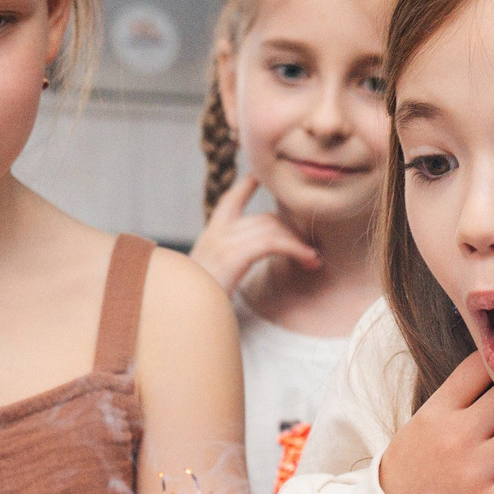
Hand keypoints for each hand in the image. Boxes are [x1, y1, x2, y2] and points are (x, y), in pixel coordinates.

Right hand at [189, 173, 319, 293]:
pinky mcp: (233, 255)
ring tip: (313, 259)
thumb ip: (228, 263)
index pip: (232, 199)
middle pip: (265, 218)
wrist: (180, 316)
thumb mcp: (211, 277)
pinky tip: (307, 259)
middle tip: (311, 250)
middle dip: (292, 232)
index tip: (263, 177)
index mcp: (211, 235)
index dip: (249, 185)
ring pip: (272, 228)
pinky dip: (294, 249)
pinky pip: (272, 242)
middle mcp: (216, 233)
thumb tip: (245, 263)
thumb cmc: (200, 304)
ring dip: (298, 243)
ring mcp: (223, 242)